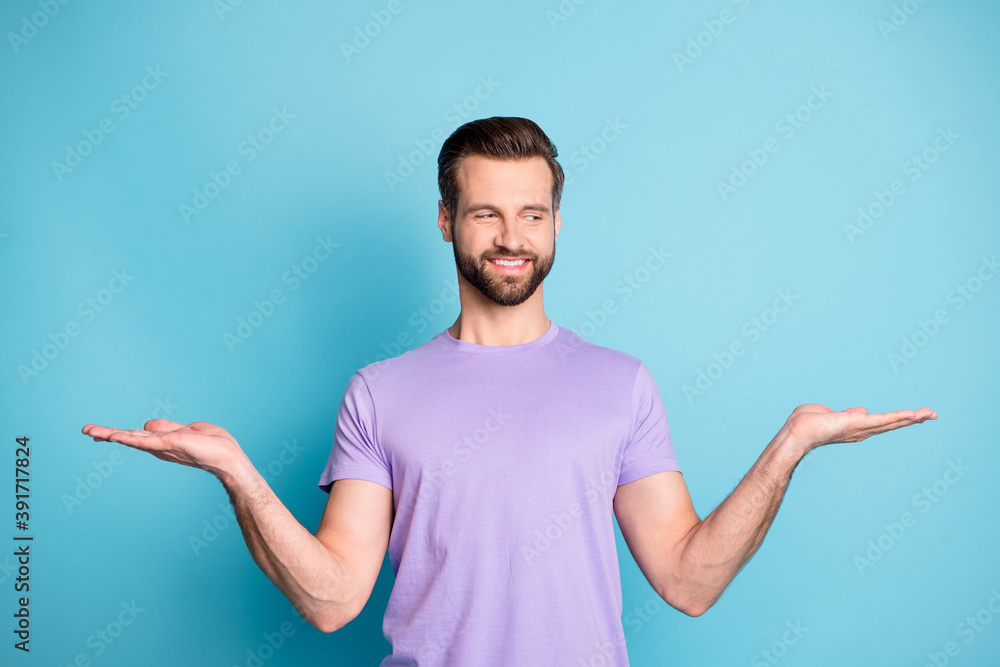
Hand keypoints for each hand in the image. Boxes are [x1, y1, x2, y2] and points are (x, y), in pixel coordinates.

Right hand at [81, 419, 245, 479]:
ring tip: (90, 431)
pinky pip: (146, 441)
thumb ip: (167, 428)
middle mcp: (160, 447)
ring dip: (111, 434)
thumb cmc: (214, 445)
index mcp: (164, 441)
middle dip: (108, 434)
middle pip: (130, 438)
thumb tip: (146, 425)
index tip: (101, 433)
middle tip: (85, 430)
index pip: (138, 436)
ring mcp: (163, 447)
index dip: (120, 433)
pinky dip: (129, 438)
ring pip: (133, 439)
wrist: (229, 459)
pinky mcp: (170, 445)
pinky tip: (114, 436)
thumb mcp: (188, 430)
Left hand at [786, 403, 936, 453]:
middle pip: (892, 423)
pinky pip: (883, 420)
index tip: (913, 415)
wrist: (798, 430)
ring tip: (930, 414)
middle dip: (912, 419)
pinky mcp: (859, 423)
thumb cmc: (808, 422)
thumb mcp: (831, 414)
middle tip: (932, 414)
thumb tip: (861, 412)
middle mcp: (862, 431)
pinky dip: (899, 417)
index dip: (897, 419)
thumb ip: (847, 413)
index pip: (882, 422)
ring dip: (912, 417)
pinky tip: (913, 415)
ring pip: (891, 421)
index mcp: (856, 428)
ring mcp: (862, 428)